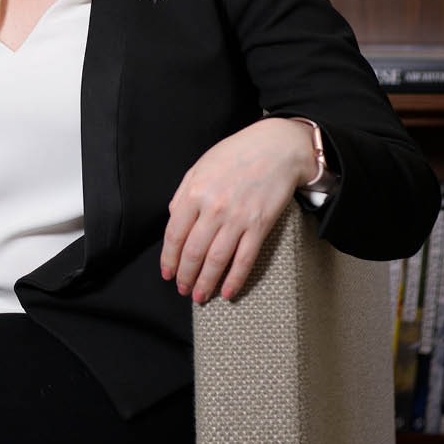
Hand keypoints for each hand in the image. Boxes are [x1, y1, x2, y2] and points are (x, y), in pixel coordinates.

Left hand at [160, 118, 315, 302]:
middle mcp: (213, 208)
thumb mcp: (199, 167)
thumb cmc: (234, 154)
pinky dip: (235, 279)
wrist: (276, 148)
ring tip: (199, 296)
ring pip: (216, 260)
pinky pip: (245, 259)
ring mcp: (238, 219)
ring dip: (206, 282)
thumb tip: (173, 220)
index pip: (175, 235)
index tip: (167, 273)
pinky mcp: (260, 226)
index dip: (169, 258)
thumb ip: (183, 195)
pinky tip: (227, 292)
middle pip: (193, 252)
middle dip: (185, 275)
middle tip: (181, 289)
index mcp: (194, 193)